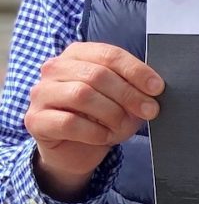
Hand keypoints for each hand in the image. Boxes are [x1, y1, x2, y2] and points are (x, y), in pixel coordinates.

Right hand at [25, 42, 163, 200]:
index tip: (157, 88)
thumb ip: (134, 87)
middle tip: (150, 110)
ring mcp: (41, 93)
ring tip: (124, 127)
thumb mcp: (122, 97)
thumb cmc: (102, 116)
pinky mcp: (35, 120)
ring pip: (82, 95)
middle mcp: (55, 68)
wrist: (76, 149)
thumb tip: (156, 87)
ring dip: (112, 113)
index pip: (109, 54)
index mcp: (78, 53)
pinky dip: (94, 132)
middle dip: (129, 94)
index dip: (136, 70)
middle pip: (97, 75)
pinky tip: (104, 137)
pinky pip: (69, 122)